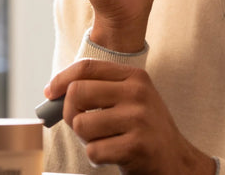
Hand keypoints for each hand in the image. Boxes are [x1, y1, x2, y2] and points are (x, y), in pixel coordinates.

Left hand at [45, 60, 215, 173]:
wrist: (174, 159)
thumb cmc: (145, 127)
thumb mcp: (132, 98)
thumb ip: (101, 89)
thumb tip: (54, 93)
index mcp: (135, 76)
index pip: (88, 67)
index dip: (62, 79)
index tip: (50, 92)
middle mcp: (137, 93)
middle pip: (78, 93)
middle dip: (71, 112)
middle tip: (82, 123)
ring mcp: (137, 118)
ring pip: (82, 124)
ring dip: (86, 139)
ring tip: (106, 139)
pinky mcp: (135, 146)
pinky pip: (93, 151)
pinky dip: (97, 157)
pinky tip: (114, 153)